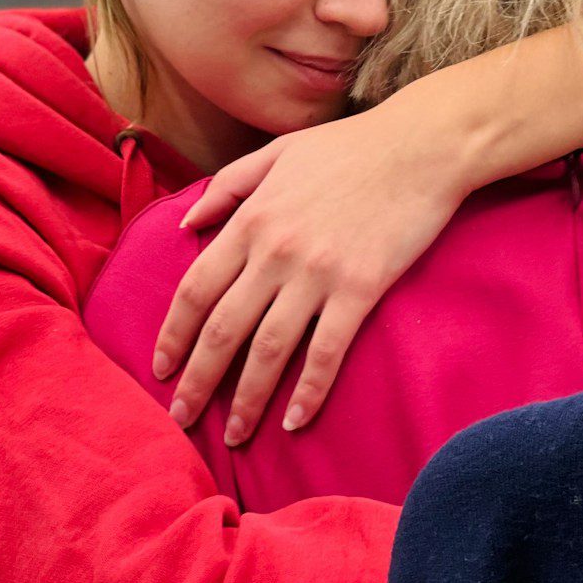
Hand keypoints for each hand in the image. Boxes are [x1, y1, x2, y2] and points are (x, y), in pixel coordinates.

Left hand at [152, 101, 471, 444]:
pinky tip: (295, 421)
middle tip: (180, 419)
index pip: (196, 289)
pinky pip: (326, 352)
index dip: (174, 335)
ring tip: (233, 436)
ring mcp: (318, 273)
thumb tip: (187, 222)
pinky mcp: (361, 289)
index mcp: (252, 219)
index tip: (160, 369)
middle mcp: (275, 251)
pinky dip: (308, 391)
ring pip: (269, 350)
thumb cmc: (350, 148)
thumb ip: (228, 186)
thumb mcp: (278, 153)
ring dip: (246, 400)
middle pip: (223, 329)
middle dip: (197, 381)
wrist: (421, 147)